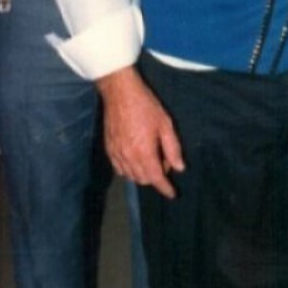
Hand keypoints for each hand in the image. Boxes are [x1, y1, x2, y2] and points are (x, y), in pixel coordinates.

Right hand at [97, 66, 183, 197]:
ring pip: (130, 176)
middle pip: (143, 179)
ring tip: (151, 158)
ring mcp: (116, 154)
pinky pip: (119, 168)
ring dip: (142, 174)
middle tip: (164, 161)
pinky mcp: (108, 149)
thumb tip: (179, 168)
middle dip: (155, 177)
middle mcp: (128, 158)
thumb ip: (173, 148)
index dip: (165, 188)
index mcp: (144, 153)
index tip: (172, 194)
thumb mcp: (165, 125)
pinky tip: (136, 158)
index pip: (156, 179)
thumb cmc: (146, 106)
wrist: (120, 93)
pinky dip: (129, 170)